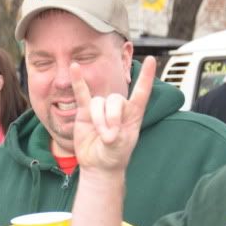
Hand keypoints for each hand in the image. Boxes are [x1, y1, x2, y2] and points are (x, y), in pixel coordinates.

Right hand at [71, 56, 156, 173]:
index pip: (141, 92)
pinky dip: (78, 80)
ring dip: (98, 118)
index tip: (150, 60)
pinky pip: (82, 93)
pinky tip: (75, 67)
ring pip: (99, 102)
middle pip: (115, 99)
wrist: (97, 165)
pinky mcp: (85, 111)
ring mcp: (101, 108)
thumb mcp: (120, 148)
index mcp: (134, 114)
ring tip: (100, 135)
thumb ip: (116, 136)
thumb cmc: (113, 157)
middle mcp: (118, 108)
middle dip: (112, 117)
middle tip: (110, 136)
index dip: (146, 77)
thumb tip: (106, 130)